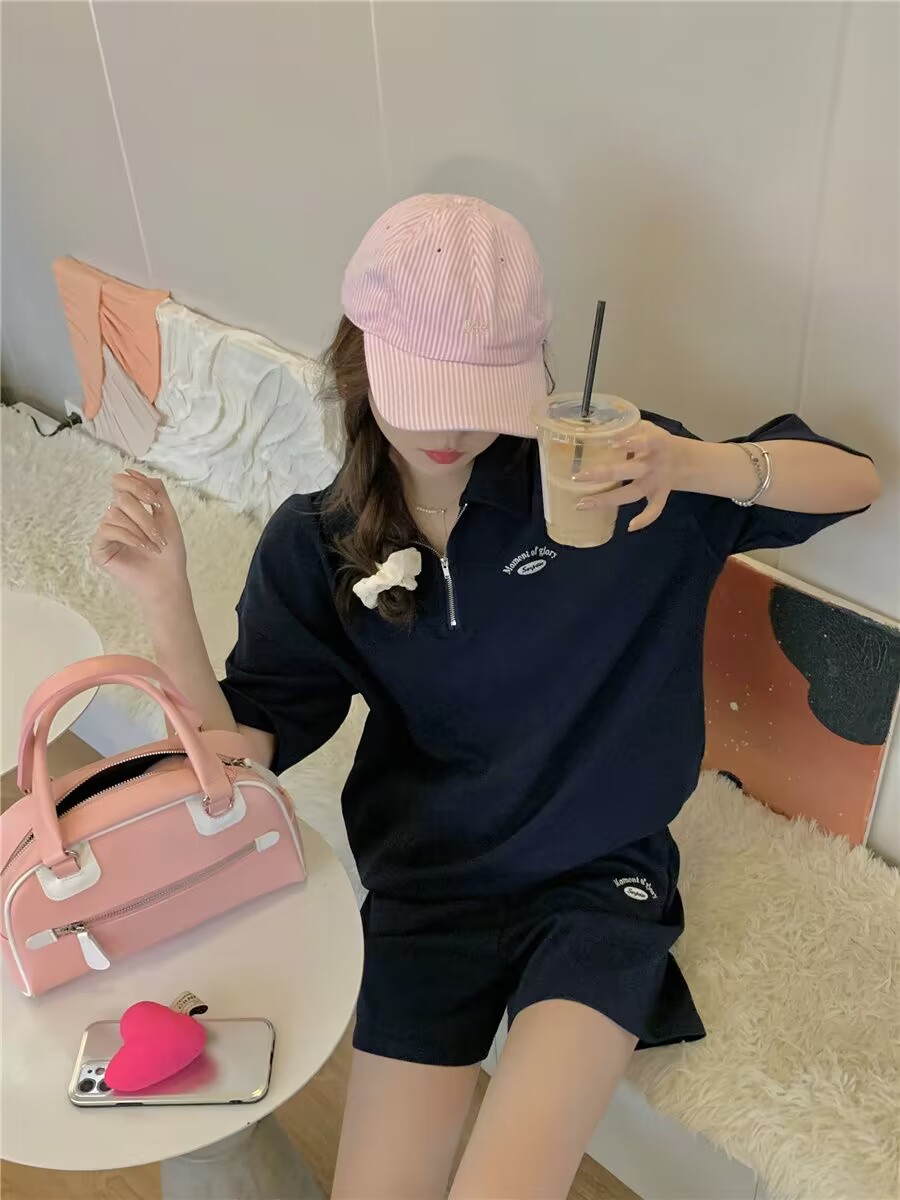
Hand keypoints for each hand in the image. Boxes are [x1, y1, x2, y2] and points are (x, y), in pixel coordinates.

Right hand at [90, 470, 187, 603]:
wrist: (167, 579)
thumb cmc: (170, 552)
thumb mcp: (168, 514)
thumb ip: (155, 490)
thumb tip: (130, 470)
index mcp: (130, 509)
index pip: (122, 483)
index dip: (137, 486)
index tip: (154, 501)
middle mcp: (115, 518)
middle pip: (122, 499)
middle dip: (144, 516)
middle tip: (159, 536)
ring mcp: (106, 534)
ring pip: (115, 514)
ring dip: (140, 530)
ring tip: (153, 546)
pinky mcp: (98, 548)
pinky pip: (107, 529)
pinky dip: (128, 537)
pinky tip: (141, 548)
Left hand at [574, 421, 691, 532]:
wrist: (685, 459)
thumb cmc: (657, 442)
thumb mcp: (648, 428)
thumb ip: (628, 427)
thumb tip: (598, 429)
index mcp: (656, 443)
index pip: (647, 442)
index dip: (632, 442)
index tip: (612, 442)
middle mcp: (654, 464)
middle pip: (628, 470)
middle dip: (604, 473)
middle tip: (579, 476)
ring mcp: (657, 482)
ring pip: (632, 493)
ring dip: (607, 499)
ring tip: (582, 503)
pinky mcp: (660, 495)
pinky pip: (655, 510)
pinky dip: (645, 519)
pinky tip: (630, 526)